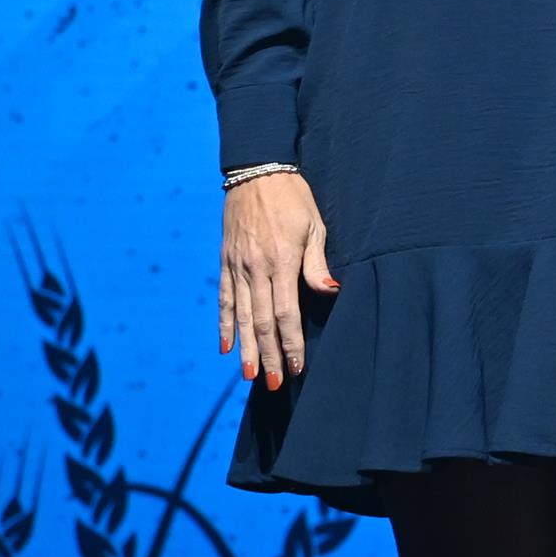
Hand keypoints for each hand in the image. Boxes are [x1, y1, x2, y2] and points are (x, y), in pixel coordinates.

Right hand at [219, 170, 333, 390]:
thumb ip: (317, 263)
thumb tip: (330, 292)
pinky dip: (225, 325)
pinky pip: (225, 300)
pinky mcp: (226, 263)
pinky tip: (226, 347)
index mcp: (282, 262)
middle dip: (269, 355)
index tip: (296, 367)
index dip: (291, 343)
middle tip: (274, 384)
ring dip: (246, 348)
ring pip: (242, 317)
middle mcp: (256, 269)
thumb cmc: (294, 199)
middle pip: (263, 322)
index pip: (286, 313)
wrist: (256, 173)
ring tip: (249, 375)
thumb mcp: (314, 226)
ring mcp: (237, 267)